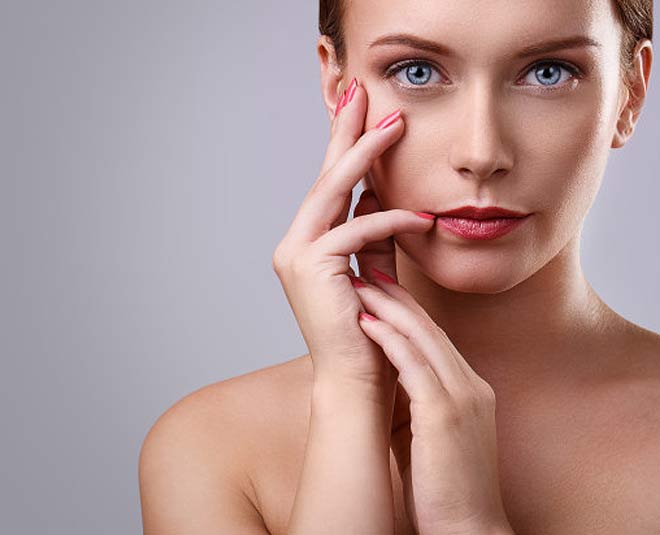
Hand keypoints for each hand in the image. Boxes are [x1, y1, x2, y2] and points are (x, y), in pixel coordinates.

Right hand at [272, 77, 434, 396]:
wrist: (356, 380)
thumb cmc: (368, 329)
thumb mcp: (375, 270)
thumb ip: (375, 234)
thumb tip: (383, 195)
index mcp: (308, 245)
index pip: (329, 187)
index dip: (344, 147)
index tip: (360, 111)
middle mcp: (294, 245)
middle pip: (324, 178)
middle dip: (345, 132)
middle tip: (362, 91)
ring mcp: (296, 255)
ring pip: (332, 192)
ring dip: (365, 156)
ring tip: (394, 123)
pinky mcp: (311, 267)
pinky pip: (356, 230)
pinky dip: (389, 220)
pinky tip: (420, 218)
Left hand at [350, 269, 513, 534]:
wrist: (469, 529)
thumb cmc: (445, 487)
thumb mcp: (435, 434)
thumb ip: (420, 403)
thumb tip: (391, 383)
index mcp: (469, 389)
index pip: (435, 338)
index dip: (407, 310)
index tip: (381, 291)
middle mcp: (470, 385)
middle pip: (429, 327)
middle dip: (396, 297)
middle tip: (368, 271)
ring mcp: (461, 397)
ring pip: (422, 337)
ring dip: (388, 307)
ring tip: (360, 284)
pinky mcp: (445, 415)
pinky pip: (414, 365)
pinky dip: (390, 340)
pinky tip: (367, 322)